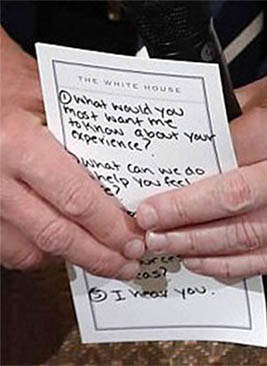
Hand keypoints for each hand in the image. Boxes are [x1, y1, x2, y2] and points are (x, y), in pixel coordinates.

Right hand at [0, 28, 144, 278]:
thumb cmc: (3, 84)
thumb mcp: (45, 96)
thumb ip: (85, 134)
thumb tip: (129, 173)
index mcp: (17, 143)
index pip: (76, 199)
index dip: (110, 228)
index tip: (135, 240)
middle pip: (55, 234)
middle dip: (98, 256)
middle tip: (127, 265)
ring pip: (28, 250)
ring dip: (69, 258)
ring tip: (101, 259)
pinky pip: (6, 247)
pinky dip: (36, 252)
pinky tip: (60, 246)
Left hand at [136, 73, 266, 278]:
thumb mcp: (254, 97)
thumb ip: (217, 122)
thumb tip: (172, 150)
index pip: (225, 172)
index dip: (185, 198)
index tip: (152, 208)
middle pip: (234, 206)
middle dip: (185, 223)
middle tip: (151, 231)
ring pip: (246, 236)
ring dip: (199, 246)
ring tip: (166, 244)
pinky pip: (263, 258)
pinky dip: (227, 264)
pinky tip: (199, 259)